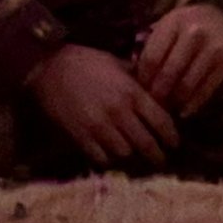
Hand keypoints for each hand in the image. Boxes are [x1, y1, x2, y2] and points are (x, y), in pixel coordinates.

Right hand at [27, 45, 179, 166]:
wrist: (48, 67)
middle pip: (146, 144)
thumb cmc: (85, 61)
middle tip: (160, 160)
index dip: (172, 137)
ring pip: (125, 154)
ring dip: (131, 157)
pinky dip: (109, 160)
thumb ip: (137, 79)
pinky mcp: (81, 136)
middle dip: (157, 156)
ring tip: (135, 158)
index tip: (175, 144)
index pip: (161, 121)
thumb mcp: (117, 64)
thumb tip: (155, 91)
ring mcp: (99, 126)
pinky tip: (111, 156)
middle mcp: (119, 112)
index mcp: (132, 92)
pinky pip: (102, 158)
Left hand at [134, 4, 222, 115]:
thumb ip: (154, 45)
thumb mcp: (169, 24)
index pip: (152, 58)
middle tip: (152, 106)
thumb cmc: (190, 23)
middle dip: (158, 93)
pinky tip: (185, 111)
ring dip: (175, 101)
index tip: (140, 91)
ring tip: (167, 109)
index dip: (144, 79)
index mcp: (174, 22)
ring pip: (188, 84)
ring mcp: (213, 48)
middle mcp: (194, 34)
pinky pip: (207, 89)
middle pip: (169, 73)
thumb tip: (136, 78)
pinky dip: (194, 104)